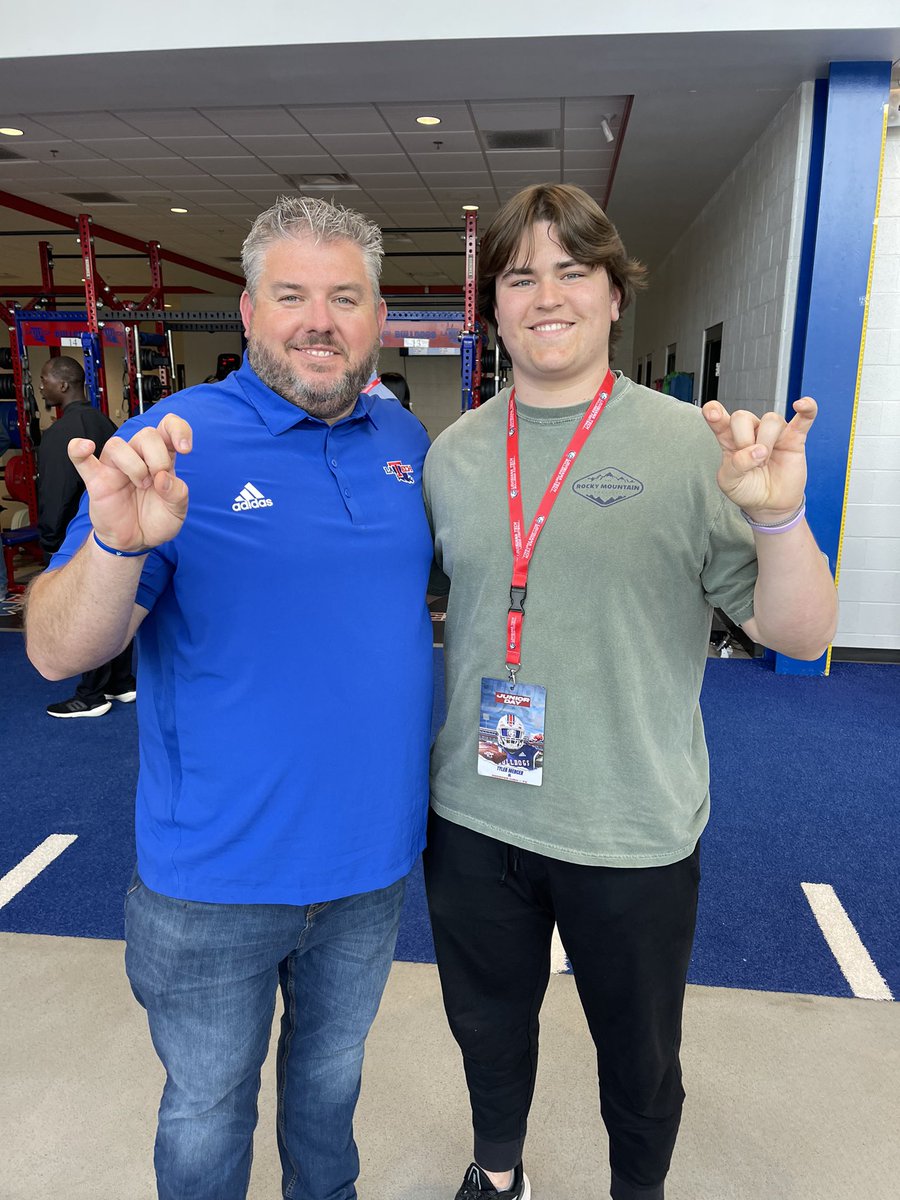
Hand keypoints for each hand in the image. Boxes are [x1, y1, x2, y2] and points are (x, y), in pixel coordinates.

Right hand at [68, 413, 191, 551]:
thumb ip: (177, 494)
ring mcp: (115, 466)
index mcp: (161, 458)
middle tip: (158, 480)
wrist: (136, 542)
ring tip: (141, 485)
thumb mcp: (177, 511)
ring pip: (118, 445)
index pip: (167, 427)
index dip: (178, 430)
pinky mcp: (96, 480)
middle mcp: (138, 456)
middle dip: (158, 456)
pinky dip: (78, 449)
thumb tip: (162, 478)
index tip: (185, 449)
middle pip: (146, 434)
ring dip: (134, 465)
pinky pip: (80, 459)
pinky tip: (86, 447)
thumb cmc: (156, 520)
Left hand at [702, 398, 815, 520]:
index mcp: (729, 440)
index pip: (719, 420)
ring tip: (765, 461)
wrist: (770, 505)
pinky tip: (801, 404)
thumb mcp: (730, 483)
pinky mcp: (794, 439)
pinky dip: (807, 408)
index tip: (711, 411)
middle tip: (749, 460)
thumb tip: (757, 451)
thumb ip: (736, 465)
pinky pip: (804, 418)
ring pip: (770, 420)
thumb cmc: (747, 490)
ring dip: (766, 441)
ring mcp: (773, 434)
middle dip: (743, 439)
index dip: (714, 413)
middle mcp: (750, 431)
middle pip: (742, 416)